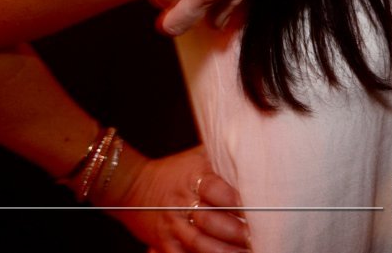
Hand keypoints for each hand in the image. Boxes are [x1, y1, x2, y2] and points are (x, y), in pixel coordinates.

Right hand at [110, 148, 249, 252]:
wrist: (133, 185)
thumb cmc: (174, 170)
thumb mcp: (198, 155)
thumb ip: (223, 156)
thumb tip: (254, 149)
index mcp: (194, 176)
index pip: (217, 190)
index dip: (236, 201)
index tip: (259, 207)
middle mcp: (182, 201)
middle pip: (210, 220)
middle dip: (235, 231)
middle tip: (257, 235)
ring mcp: (173, 224)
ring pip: (199, 242)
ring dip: (223, 251)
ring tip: (247, 252)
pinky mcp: (165, 242)